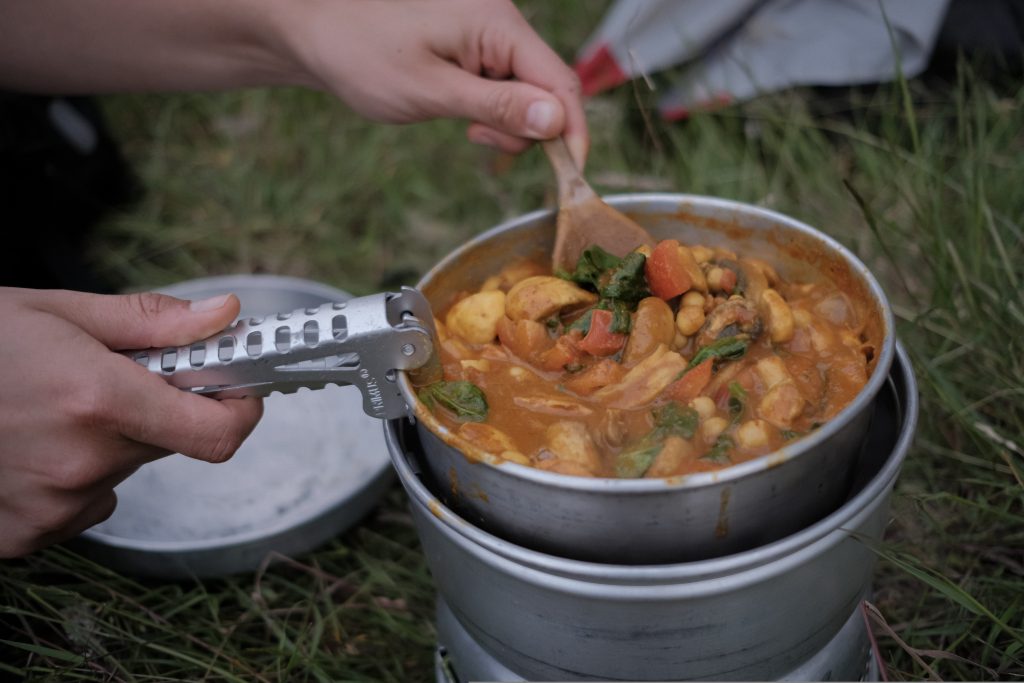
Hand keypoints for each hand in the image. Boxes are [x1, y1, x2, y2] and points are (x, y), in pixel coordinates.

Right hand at [0, 288, 262, 556]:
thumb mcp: (57, 312)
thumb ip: (151, 322)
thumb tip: (225, 317)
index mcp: (97, 399)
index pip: (217, 434)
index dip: (238, 411)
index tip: (235, 391)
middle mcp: (80, 462)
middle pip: (165, 444)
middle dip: (152, 411)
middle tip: (101, 381)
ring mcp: (49, 507)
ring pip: (119, 473)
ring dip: (104, 445)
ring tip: (44, 412)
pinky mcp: (22, 536)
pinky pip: (78, 506)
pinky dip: (67, 479)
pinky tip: (23, 448)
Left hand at [284, 0, 588, 165]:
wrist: (318, 34)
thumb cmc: (363, 55)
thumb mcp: (431, 92)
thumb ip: (496, 107)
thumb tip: (556, 122)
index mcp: (497, 24)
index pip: (561, 82)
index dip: (572, 132)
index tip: (569, 174)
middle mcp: (501, 23)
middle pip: (549, 88)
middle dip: (531, 129)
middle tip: (480, 140)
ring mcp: (490, 34)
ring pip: (529, 92)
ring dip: (508, 122)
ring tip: (465, 127)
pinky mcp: (477, 47)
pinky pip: (506, 86)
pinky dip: (494, 111)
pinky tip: (464, 115)